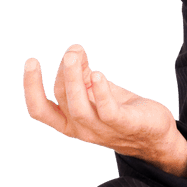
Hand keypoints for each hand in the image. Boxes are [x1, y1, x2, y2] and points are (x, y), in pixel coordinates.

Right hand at [23, 43, 177, 159]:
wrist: (154, 135)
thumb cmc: (120, 111)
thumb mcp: (97, 92)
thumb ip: (83, 76)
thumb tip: (74, 52)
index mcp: (69, 122)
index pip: (40, 110)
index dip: (31, 87)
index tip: (31, 61)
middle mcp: (81, 129)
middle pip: (63, 99)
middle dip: (65, 73)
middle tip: (71, 52)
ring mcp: (101, 130)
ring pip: (79, 108)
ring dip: (75, 80)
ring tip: (75, 57)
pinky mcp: (123, 125)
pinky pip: (108, 112)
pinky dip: (101, 93)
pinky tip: (98, 75)